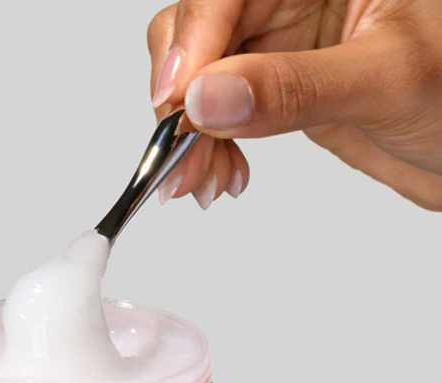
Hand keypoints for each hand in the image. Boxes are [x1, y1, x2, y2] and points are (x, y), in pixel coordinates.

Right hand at [148, 0, 441, 210]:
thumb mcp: (388, 81)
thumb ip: (295, 87)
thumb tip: (208, 98)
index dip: (191, 43)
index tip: (176, 105)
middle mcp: (289, 1)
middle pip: (196, 35)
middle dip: (180, 103)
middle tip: (182, 161)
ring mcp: (276, 48)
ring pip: (196, 80)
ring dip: (189, 136)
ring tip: (204, 181)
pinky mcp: (270, 90)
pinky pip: (214, 112)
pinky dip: (207, 148)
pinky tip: (224, 173)